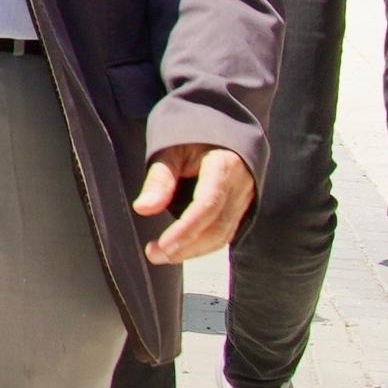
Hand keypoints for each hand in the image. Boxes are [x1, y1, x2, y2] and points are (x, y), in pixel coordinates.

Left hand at [132, 143, 254, 264]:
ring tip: (162, 255)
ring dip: (192, 251)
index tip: (163, 244)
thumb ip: (160, 178)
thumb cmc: (192, 138)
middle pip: (217, 226)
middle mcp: (240, 185)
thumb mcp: (171, 149)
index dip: (186, 229)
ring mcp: (244, 198)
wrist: (221, 132)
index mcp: (224, 164)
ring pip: (223, 235)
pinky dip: (202, 246)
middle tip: (154, 254)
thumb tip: (143, 208)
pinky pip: (225, 234)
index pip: (208, 203)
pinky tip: (181, 249)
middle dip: (186, 247)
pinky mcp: (241, 208)